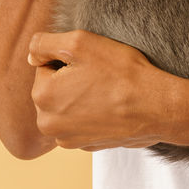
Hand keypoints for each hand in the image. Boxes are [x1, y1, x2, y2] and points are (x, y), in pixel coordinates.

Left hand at [28, 29, 178, 151]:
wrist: (157, 107)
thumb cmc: (120, 73)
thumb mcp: (78, 42)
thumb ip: (43, 44)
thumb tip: (32, 56)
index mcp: (42, 97)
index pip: (45, 66)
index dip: (68, 60)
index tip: (90, 64)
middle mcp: (48, 123)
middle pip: (53, 88)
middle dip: (70, 79)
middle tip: (99, 76)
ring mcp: (68, 139)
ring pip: (66, 105)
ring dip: (80, 96)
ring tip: (105, 91)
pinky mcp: (86, 146)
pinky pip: (81, 121)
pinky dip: (92, 113)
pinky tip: (110, 107)